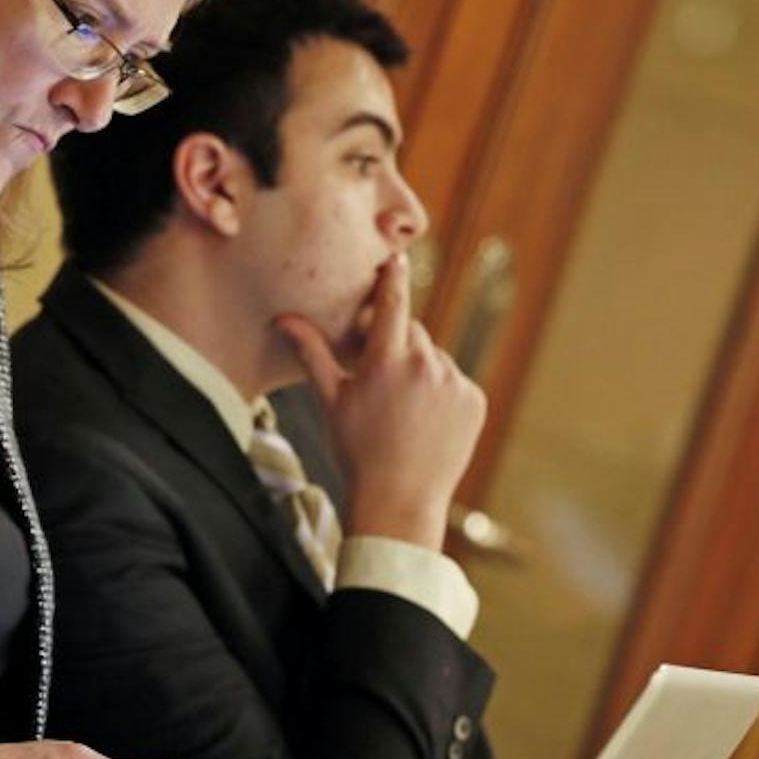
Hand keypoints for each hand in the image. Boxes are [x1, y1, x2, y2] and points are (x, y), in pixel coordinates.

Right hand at [276, 255, 485, 550]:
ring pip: (434, 358)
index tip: (398, 257)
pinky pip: (456, 382)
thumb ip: (313, 353)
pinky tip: (426, 422)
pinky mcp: (474, 400)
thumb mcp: (332, 400)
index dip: (394, 277)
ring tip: (404, 412)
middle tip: (382, 381)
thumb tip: (284, 319)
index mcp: (386, 361)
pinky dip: (443, 393)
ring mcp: (453, 382)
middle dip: (397, 347)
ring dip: (420, 372)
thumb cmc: (357, 451)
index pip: (393, 303)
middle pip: (411, 333)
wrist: (400, 500)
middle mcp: (424, 365)